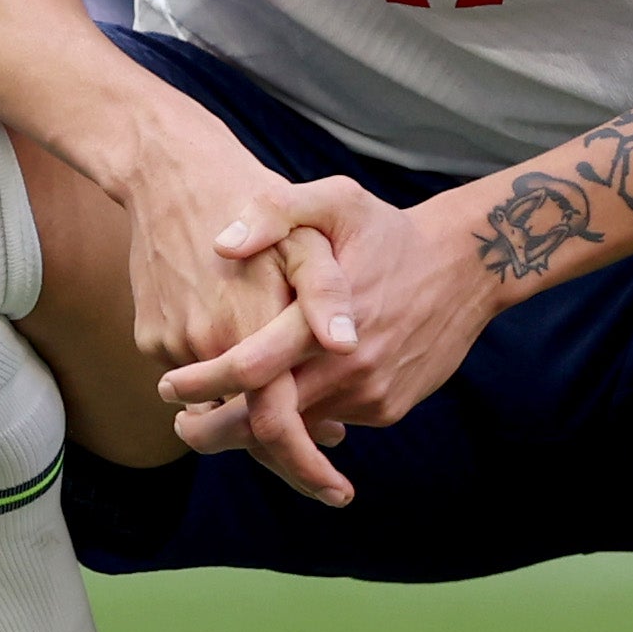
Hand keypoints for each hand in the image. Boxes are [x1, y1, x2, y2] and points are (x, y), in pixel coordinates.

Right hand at [110, 106, 355, 507]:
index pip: (278, 426)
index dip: (307, 468)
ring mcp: (173, 345)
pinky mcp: (151, 336)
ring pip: (220, 403)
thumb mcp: (310, 231)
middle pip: (245, 431)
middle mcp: (209, 347)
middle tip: (326, 468)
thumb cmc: (254, 195)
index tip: (337, 492)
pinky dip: (222, 373)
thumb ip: (328, 290)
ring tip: (297, 392)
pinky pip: (193, 373)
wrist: (170, 171)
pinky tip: (246, 340)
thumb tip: (347, 345)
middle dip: (285, 458)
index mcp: (256, 327)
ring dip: (254, 410)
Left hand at [161, 178, 493, 463]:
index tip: (167, 387)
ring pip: (298, 429)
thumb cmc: (386, 229)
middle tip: (182, 423)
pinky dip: (301, 418)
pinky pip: (332, 422)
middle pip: (265, 421)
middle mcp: (347, 366)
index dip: (202, 383)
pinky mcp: (387, 408)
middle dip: (214, 431)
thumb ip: (276, 211)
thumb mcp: (335, 200)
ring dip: (255, 429)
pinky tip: (281, 398)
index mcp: (322, 318)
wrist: (465, 266)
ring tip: (221, 412)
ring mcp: (370, 393)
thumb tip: (222, 243)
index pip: (249, 368)